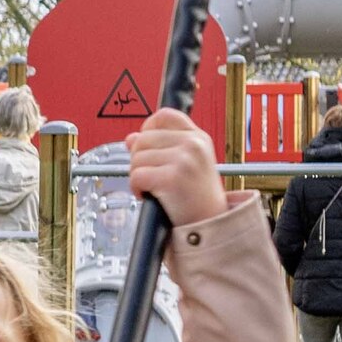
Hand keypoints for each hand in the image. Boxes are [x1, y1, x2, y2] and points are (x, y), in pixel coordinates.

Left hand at [126, 108, 227, 225]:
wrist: (210, 225)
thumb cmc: (196, 197)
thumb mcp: (186, 164)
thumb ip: (161, 147)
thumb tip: (131, 138)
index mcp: (199, 138)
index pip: (164, 116)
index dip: (148, 128)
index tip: (148, 148)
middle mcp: (193, 145)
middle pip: (143, 139)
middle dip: (139, 159)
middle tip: (151, 178)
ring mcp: (184, 160)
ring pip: (137, 158)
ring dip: (137, 176)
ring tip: (153, 188)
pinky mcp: (173, 178)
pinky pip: (137, 175)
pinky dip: (136, 188)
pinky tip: (148, 196)